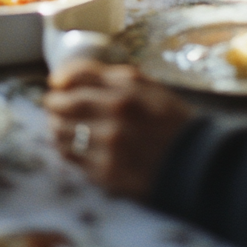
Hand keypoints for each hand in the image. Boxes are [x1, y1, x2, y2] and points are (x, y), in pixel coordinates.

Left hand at [44, 60, 195, 199]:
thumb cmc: (170, 121)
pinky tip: (70, 146)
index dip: (61, 78)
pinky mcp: (106, 172)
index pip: (77, 74)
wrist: (195, 163)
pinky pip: (71, 156)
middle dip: (53, 103)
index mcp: (126, 87)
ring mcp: (108, 144)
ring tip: (58, 125)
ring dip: (55, 126)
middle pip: (63, 103)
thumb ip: (113, 78)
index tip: (56, 83)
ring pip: (62, 131)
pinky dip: (65, 149)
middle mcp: (114, 112)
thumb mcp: (149, 87)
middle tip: (52, 104)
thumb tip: (73, 76)